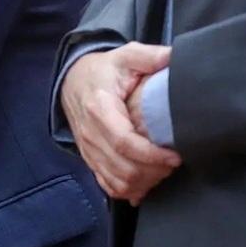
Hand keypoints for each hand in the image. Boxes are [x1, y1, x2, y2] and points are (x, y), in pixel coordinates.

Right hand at [59, 43, 179, 204]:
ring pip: (117, 181)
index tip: (175, 156)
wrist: (71, 80)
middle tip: (174, 162)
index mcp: (100, 109)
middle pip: (123, 167)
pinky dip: (128, 190)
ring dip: (144, 182)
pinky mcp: (89, 158)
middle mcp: (91, 134)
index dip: (151, 155)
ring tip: (162, 170)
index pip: (124, 142)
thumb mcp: (125, 56)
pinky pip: (107, 184)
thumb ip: (149, 56)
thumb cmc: (103, 70)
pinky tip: (144, 184)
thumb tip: (174, 57)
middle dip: (153, 171)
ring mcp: (88, 149)